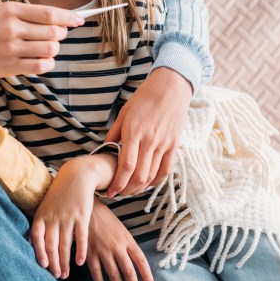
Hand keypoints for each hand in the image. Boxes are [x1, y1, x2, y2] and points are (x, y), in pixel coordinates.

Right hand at [0, 2, 83, 77]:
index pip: (49, 13)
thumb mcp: (0, 11)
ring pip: (50, 49)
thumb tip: (57, 19)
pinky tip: (42, 60)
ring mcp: (11, 48)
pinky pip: (41, 66)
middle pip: (53, 32)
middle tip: (56, 35)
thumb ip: (26, 14)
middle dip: (61, 34)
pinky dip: (48, 63)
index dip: (68, 17)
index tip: (79, 20)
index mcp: (11, 11)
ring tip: (46, 47)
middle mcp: (12, 28)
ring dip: (54, 49)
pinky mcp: (10, 66)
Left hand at [30, 155, 115, 279]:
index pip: (36, 238)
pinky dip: (80, 251)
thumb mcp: (45, 206)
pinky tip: (81, 262)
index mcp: (42, 215)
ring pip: (65, 245)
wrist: (77, 175)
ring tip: (66, 274)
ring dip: (65, 262)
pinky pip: (81, 238)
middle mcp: (53, 217)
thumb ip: (40, 223)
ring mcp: (67, 217)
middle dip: (53, 263)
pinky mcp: (82, 216)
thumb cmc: (59, 194)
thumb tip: (31, 243)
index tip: (42, 266)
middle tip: (57, 276)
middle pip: (51, 245)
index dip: (39, 253)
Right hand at [86, 203, 153, 280]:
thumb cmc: (106, 219)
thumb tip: (135, 262)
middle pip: (129, 271)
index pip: (141, 261)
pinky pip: (96, 272)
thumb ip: (128, 245)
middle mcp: (117, 247)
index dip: (146, 275)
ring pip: (114, 274)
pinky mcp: (90, 253)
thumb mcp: (122, 229)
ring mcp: (103, 251)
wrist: (88, 210)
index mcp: (128, 240)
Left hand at [105, 67, 191, 197]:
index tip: (110, 192)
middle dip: (127, 190)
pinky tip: (147, 183)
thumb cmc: (145, 98)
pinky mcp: (174, 145)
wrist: (171, 87)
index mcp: (134, 131)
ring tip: (130, 190)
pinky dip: (156, 181)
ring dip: (140, 188)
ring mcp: (164, 144)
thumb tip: (105, 149)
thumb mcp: (124, 112)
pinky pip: (166, 170)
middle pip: (139, 176)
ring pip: (152, 176)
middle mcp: (150, 140)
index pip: (126, 165)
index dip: (118, 183)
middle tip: (119, 193)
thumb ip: (114, 133)